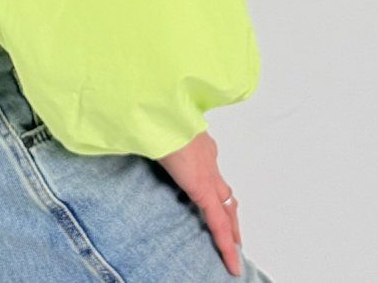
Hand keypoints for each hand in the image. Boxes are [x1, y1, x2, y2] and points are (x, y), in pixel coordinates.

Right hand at [156, 129, 243, 276]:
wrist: (162, 114)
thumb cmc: (154, 115)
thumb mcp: (155, 128)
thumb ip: (154, 136)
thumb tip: (142, 135)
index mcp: (198, 143)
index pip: (211, 170)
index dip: (215, 188)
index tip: (216, 197)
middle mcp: (209, 157)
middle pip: (225, 192)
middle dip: (230, 212)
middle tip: (235, 232)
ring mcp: (209, 174)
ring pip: (227, 209)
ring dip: (232, 229)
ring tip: (235, 250)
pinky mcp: (205, 190)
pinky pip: (219, 224)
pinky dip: (226, 245)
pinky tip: (232, 263)